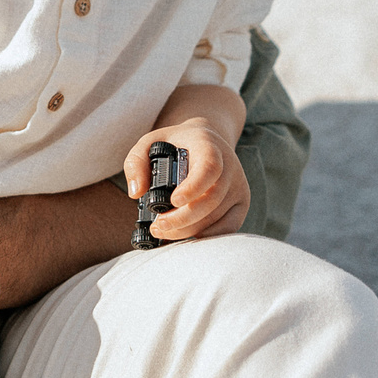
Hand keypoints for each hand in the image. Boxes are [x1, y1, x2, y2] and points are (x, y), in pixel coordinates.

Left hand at [122, 117, 249, 241]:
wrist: (206, 141)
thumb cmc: (175, 143)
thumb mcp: (150, 142)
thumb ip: (136, 162)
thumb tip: (136, 192)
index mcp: (208, 146)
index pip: (209, 167)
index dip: (193, 187)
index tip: (173, 200)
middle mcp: (229, 166)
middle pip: (212, 199)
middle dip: (183, 218)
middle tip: (158, 226)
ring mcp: (238, 186)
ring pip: (218, 216)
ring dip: (190, 230)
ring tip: (163, 232)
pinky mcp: (241, 203)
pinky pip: (229, 226)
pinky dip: (207, 236)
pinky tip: (185, 236)